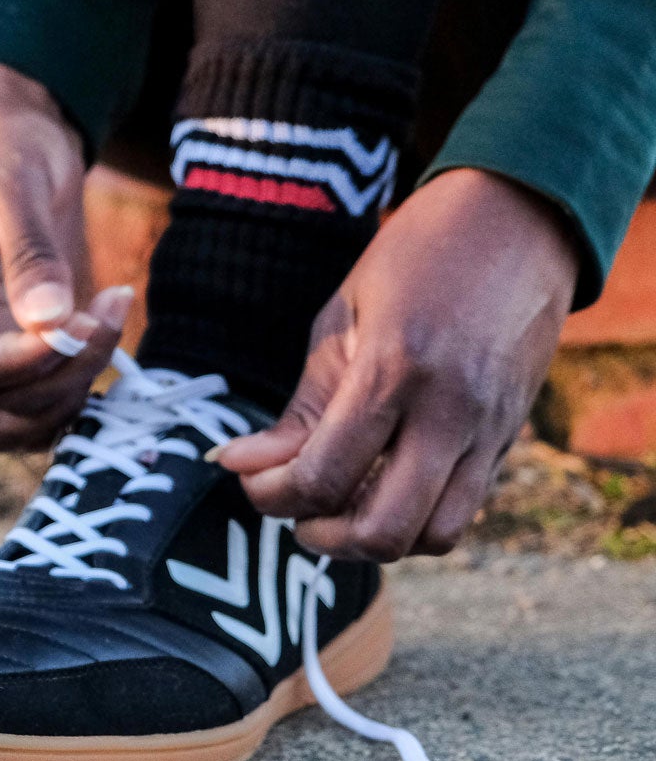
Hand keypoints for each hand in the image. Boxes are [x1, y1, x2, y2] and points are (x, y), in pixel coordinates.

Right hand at [0, 63, 134, 449]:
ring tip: (110, 316)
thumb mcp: (14, 181)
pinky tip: (110, 330)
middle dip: (59, 375)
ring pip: (19, 418)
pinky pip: (46, 398)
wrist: (20, 131)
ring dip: (71, 392)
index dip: (23, 361)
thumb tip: (50, 319)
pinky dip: (80, 386)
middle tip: (108, 310)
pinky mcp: (23, 343)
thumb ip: (29, 251)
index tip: (79, 322)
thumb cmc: (5, 143)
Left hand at [212, 168, 578, 558]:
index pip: (324, 477)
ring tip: (336, 506)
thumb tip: (240, 465)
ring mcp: (489, 431)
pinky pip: (463, 510)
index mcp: (394, 371)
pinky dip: (415, 519)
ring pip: (434, 536)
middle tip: (292, 509)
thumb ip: (299, 407)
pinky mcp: (509, 438)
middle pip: (384, 530)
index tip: (247, 478)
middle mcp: (449, 412)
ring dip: (374, 539)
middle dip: (322, 536)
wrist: (520, 220)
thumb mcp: (341, 319)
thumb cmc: (416, 258)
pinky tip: (380, 488)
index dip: (271, 496)